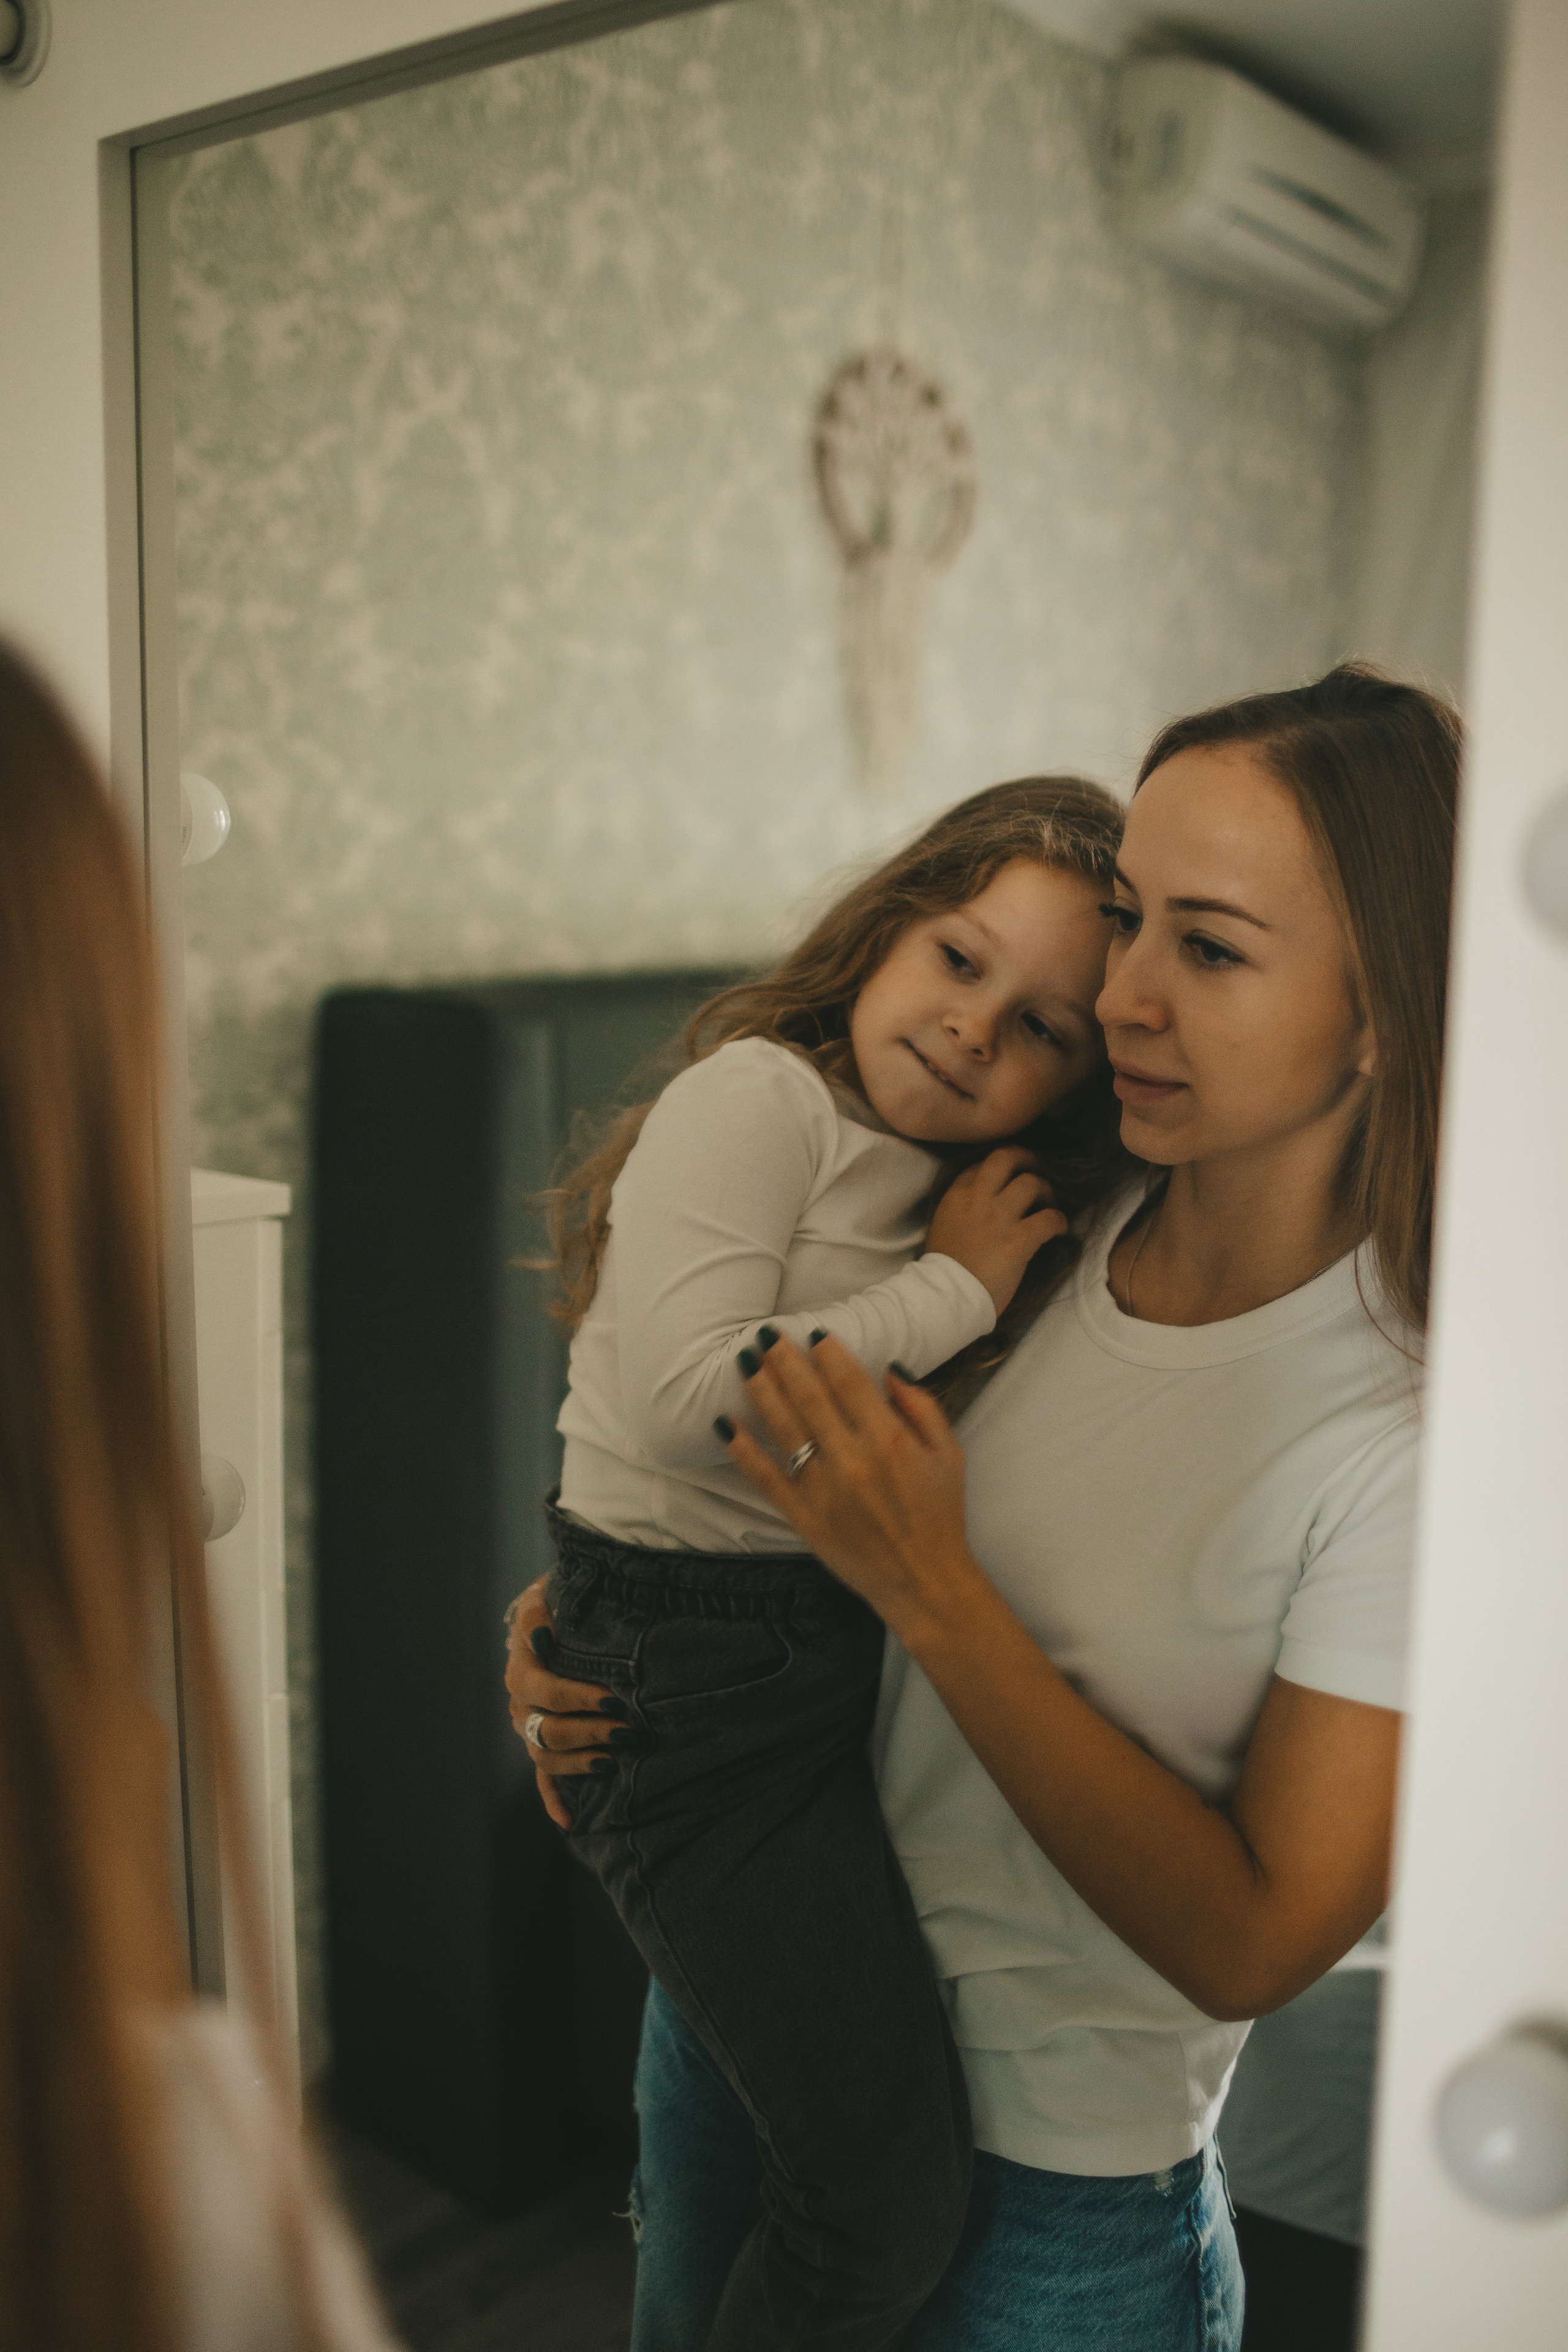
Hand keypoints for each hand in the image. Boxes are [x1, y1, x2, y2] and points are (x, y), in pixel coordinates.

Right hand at [503, 1578, 622, 1829]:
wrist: (558, 1615)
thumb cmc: (561, 1602)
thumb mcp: (546, 1593)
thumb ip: (537, 1609)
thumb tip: (542, 1635)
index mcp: (522, 1665)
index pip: (542, 1689)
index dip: (575, 1697)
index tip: (613, 1696)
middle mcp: (520, 1701)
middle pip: (546, 1728)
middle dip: (587, 1731)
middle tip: (625, 1729)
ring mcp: (529, 1726)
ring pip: (545, 1756)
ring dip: (578, 1761)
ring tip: (613, 1759)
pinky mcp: (542, 1744)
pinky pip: (543, 1779)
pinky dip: (555, 1800)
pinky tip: (571, 1822)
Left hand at [719, 1334, 984, 1646]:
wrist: (924, 1581)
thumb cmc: (941, 1515)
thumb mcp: (949, 1453)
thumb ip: (921, 1406)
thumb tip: (889, 1369)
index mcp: (889, 1440)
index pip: (848, 1381)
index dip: (826, 1351)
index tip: (812, 1331)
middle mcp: (853, 1460)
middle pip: (809, 1396)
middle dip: (784, 1360)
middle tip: (765, 1333)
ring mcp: (824, 1490)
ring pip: (783, 1428)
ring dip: (761, 1390)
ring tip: (744, 1360)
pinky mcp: (803, 1517)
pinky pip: (766, 1477)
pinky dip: (742, 1450)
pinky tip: (725, 1424)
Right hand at [926, 1148, 1066, 1313]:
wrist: (948, 1296)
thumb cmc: (945, 1268)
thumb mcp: (944, 1225)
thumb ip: (963, 1207)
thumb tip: (988, 1202)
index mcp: (956, 1196)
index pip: (980, 1164)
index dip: (1000, 1168)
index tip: (1010, 1177)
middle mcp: (977, 1199)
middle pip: (1005, 1157)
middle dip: (1026, 1158)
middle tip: (1036, 1170)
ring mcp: (999, 1217)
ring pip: (1031, 1183)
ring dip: (1045, 1191)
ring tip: (1048, 1204)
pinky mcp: (1019, 1239)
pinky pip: (1049, 1218)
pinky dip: (1059, 1221)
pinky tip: (1059, 1229)